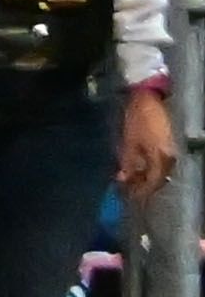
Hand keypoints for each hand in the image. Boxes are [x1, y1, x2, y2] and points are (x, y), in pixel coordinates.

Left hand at [129, 87, 177, 207]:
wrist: (150, 99)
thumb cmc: (138, 119)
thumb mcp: (129, 142)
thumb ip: (128, 163)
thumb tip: (123, 180)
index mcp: (161, 158)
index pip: (153, 183)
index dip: (141, 191)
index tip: (128, 197)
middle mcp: (170, 157)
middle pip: (158, 178)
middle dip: (143, 186)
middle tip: (127, 189)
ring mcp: (171, 151)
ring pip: (160, 171)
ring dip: (146, 177)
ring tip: (131, 180)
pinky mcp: (169, 145)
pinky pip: (161, 162)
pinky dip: (150, 167)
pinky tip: (140, 168)